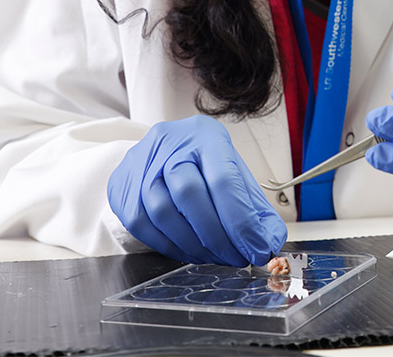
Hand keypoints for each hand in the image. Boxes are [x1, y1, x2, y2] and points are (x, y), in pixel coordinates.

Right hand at [108, 115, 285, 265]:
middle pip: (190, 195)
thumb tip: (270, 242)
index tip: (258, 248)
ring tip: (217, 255)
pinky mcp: (122, 187)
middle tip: (238, 257)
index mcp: (204, 135)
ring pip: (164, 213)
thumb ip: (255, 207)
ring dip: (195, 245)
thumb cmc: (203, 165)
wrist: (160, 152)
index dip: (242, 222)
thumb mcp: (235, 173)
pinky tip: (191, 250)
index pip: (223, 180)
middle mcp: (168, 144)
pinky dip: (172, 246)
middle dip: (219, 237)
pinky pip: (144, 226)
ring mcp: (140, 165)